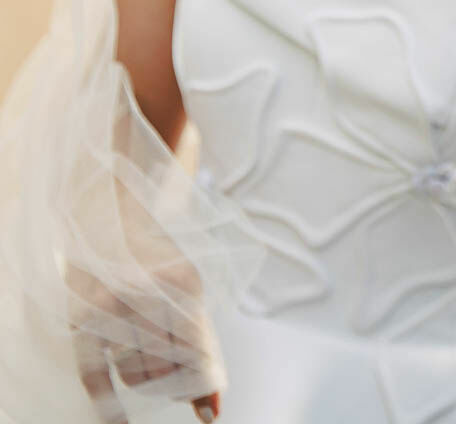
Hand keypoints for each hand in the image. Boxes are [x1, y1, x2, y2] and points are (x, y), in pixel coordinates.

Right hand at [68, 260, 221, 422]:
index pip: (199, 352)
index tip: (206, 400)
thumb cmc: (153, 258)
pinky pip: (95, 375)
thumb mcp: (186, 284)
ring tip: (146, 357)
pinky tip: (121, 422)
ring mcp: (111, 307)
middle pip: (168, 369)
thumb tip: (211, 405)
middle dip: (175, 381)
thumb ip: (200, 335)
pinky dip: (109, 406)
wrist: (105, 215)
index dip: (203, 381)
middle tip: (174, 376)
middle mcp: (147, 295)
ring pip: (135, 375)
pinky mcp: (82, 319)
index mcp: (184, 283)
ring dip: (146, 380)